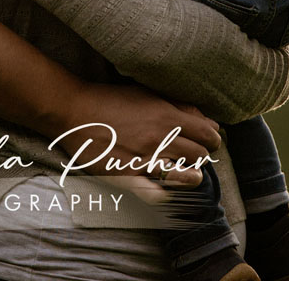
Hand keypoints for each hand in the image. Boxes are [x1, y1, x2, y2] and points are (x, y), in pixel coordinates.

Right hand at [52, 82, 218, 186]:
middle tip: (197, 154)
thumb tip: (206, 119)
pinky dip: (168, 195)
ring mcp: (145, 159)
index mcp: (166, 115)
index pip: (207, 133)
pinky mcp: (128, 176)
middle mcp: (159, 138)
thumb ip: (178, 105)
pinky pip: (157, 195)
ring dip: (193, 175)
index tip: (209, 139)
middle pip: (200, 155)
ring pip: (187, 176)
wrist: (75, 111)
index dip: (213, 137)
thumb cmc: (110, 99)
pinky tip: (169, 190)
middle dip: (203, 155)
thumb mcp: (146, 93)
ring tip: (191, 173)